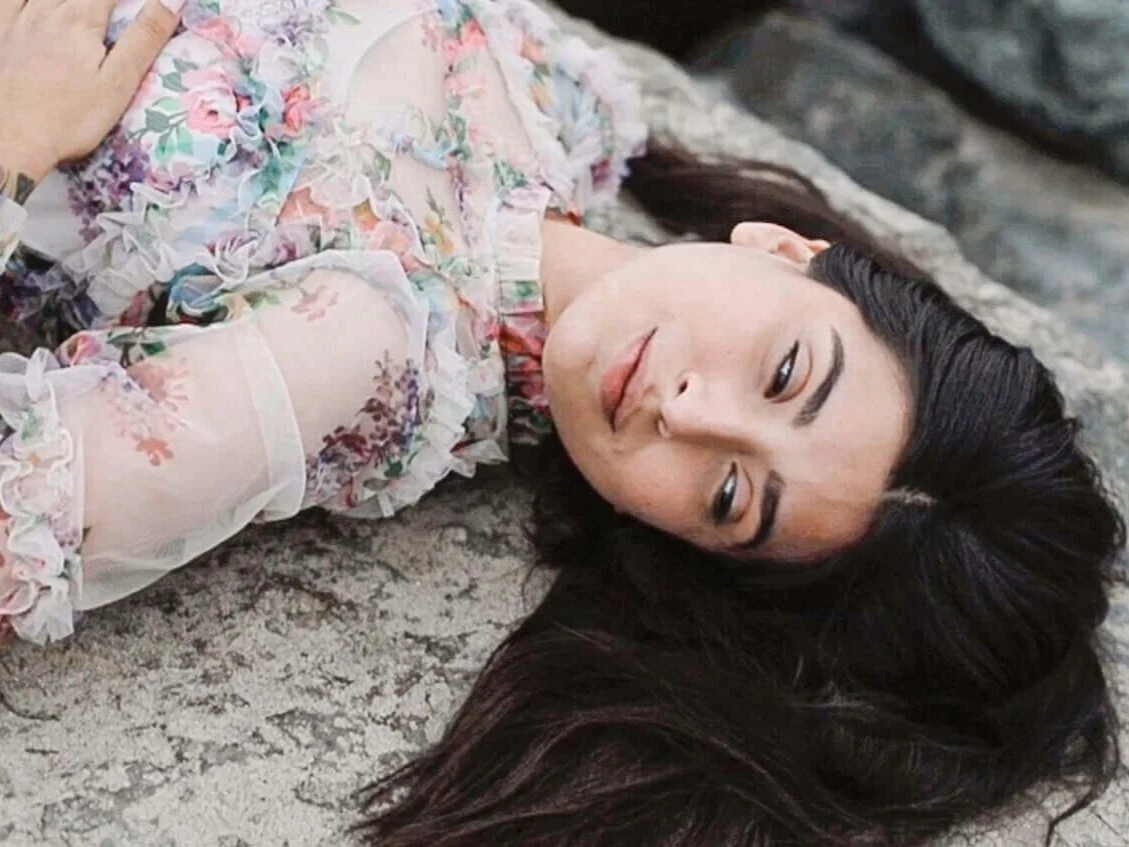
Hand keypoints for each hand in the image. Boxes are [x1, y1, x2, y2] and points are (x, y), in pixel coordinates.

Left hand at [0, 0, 183, 201]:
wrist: (13, 138)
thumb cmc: (72, 118)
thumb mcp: (119, 83)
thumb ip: (144, 39)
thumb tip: (171, 3)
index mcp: (82, 19)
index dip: (129, 0)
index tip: (140, 7)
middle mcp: (47, 10)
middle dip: (101, 2)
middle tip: (113, 12)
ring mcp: (19, 19)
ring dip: (69, 1)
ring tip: (82, 12)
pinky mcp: (1, 32)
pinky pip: (11, 1)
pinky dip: (24, 1)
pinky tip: (37, 7)